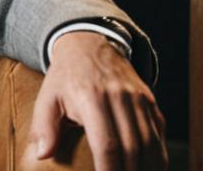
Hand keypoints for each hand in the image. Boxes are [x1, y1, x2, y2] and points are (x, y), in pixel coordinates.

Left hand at [29, 31, 166, 170]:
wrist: (88, 44)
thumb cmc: (65, 76)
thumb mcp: (47, 97)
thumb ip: (43, 127)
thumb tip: (43, 155)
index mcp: (91, 97)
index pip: (107, 144)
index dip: (109, 170)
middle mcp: (119, 97)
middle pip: (133, 148)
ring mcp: (139, 99)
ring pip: (151, 143)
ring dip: (147, 167)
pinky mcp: (150, 101)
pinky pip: (159, 134)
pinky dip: (159, 156)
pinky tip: (150, 168)